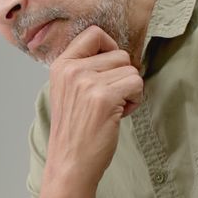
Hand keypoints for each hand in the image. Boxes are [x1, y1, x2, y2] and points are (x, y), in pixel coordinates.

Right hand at [45, 26, 142, 188]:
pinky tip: (119, 115)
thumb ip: (84, 68)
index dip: (110, 47)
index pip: (93, 33)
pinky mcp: (104, 97)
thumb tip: (116, 52)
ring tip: (112, 109)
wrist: (70, 164)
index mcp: (61, 65)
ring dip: (129, 90)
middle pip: (119, 53)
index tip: (110, 68)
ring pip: (131, 69)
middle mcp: (72, 70)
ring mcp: (87, 82)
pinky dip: (134, 100)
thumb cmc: (74, 132)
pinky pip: (136, 84)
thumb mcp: (68, 92)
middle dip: (122, 76)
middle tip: (109, 99)